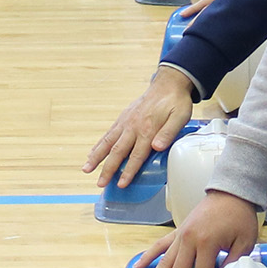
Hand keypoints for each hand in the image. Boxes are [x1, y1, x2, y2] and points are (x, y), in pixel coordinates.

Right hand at [84, 67, 196, 189]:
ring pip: (107, 142)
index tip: (121, 184)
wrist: (168, 83)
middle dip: (107, 169)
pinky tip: (92, 153)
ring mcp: (125, 122)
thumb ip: (168, 133)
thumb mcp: (179, 117)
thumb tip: (157, 147)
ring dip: (96, 157)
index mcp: (147, 129)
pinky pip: (108, 134)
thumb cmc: (176, 102)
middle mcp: (132, 126)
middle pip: (117, 152)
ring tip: (86, 169)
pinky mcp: (123, 118)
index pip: (136, 155)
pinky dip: (99, 145)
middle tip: (99, 183)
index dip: (128, 171)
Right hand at [136, 190, 261, 267]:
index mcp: (207, 243)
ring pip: (165, 261)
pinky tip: (139, 266)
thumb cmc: (240, 217)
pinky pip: (160, 245)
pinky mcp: (178, 231)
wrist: (230, 192)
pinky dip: (149, 255)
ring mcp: (181, 235)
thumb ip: (233, 262)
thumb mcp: (245, 242)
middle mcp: (189, 240)